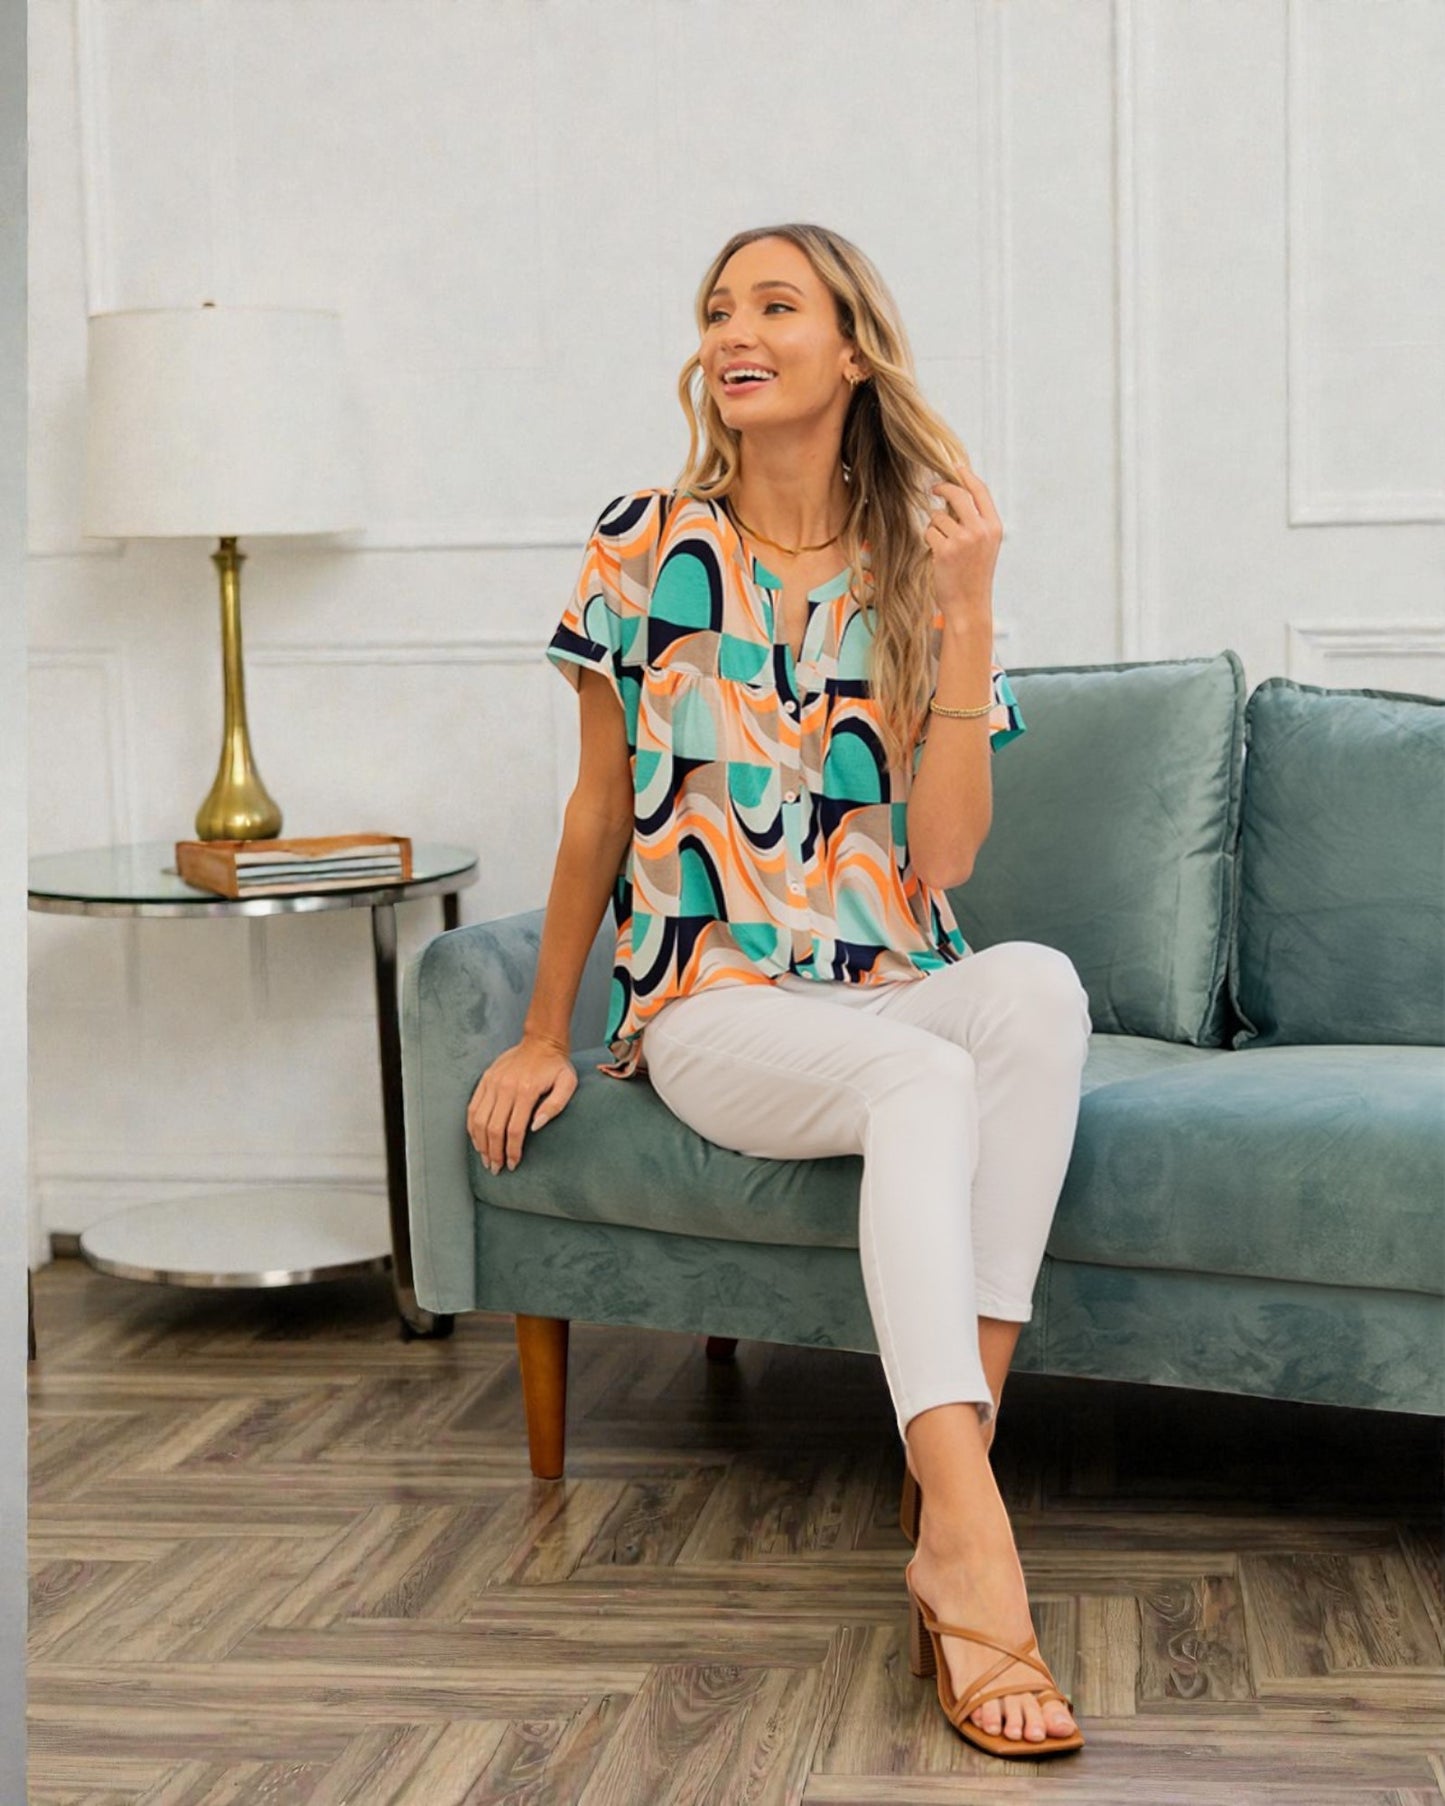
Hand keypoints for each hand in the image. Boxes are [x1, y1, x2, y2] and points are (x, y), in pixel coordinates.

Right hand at [467, 1032, 576, 1174]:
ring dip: (480, 1143)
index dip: (511, 1151)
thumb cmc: (556, 1065)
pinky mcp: (485, 1080)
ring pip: (479, 1120)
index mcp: (525, 1091)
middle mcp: (505, 1088)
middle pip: (493, 1129)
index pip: (513, 1130)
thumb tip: (536, 1126)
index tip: (512, 1165)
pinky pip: (473, 1108)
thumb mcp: (567, 1083)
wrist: (541, 1041)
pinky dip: (472, 1127)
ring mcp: (492, 1083)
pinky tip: (477, 1140)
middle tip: (496, 1168)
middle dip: (493, 1153)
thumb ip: (555, 1106)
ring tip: (485, 1159)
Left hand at [923, 453, 1002, 632]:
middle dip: (943, 488)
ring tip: (943, 545)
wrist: (969, 605)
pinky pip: (929, 531)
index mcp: (994, 527)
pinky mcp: (945, 550)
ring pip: (938, 515)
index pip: (980, 491)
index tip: (954, 465)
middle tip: (933, 488)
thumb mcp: (984, 546)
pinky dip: (929, 540)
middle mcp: (981, 530)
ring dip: (935, 526)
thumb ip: (975, 521)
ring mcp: (963, 540)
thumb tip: (955, 493)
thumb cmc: (973, 576)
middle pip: (958, 494)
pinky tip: (937, 555)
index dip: (966, 475)